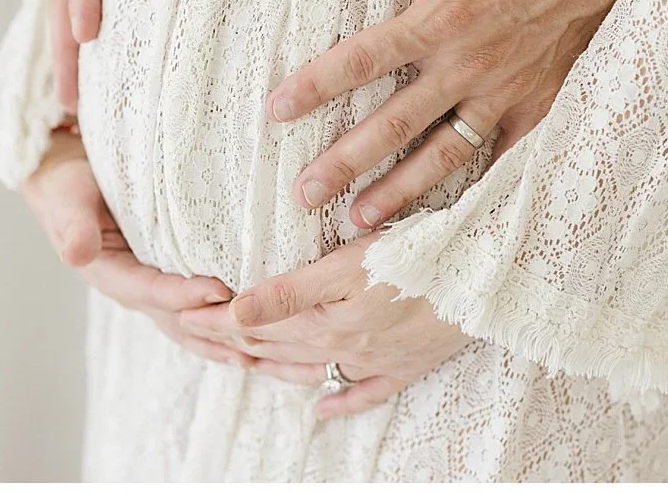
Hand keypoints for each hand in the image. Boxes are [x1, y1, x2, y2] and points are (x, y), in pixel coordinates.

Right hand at [22, 129, 252, 368]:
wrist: (64, 181)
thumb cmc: (68, 186)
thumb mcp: (68, 200)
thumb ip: (74, 226)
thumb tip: (76, 253)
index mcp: (111, 275)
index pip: (154, 291)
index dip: (186, 295)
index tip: (221, 291)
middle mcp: (133, 289)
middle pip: (178, 318)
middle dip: (214, 330)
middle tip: (256, 336)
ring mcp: (150, 287)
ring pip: (189, 322)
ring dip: (220, 339)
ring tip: (260, 355)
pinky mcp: (164, 276)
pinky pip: (194, 307)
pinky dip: (218, 323)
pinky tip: (249, 335)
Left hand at [177, 234, 471, 417]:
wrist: (487, 282)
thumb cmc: (419, 259)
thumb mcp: (347, 267)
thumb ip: (290, 292)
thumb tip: (235, 312)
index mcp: (326, 322)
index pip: (256, 323)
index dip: (216, 318)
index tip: (181, 312)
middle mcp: (346, 349)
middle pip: (277, 348)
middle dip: (233, 342)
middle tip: (196, 335)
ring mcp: (377, 362)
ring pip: (311, 370)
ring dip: (273, 368)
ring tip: (243, 364)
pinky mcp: (408, 365)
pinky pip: (363, 393)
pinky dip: (337, 401)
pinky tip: (319, 408)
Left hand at [267, 0, 667, 228]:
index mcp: (443, 16)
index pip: (364, 58)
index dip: (315, 86)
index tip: (276, 111)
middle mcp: (470, 64)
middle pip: (394, 124)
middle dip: (345, 162)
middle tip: (305, 193)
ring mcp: (506, 91)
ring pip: (443, 154)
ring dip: (399, 191)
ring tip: (359, 222)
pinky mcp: (539, 104)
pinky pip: (500, 156)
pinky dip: (471, 187)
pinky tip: (443, 215)